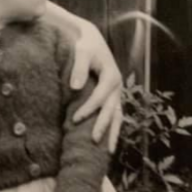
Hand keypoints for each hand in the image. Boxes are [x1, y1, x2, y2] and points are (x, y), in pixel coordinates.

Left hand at [69, 21, 123, 152]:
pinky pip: (115, 114)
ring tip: (108, 151)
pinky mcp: (112, 95)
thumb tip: (74, 88)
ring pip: (117, 116)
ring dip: (113, 132)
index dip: (88, 109)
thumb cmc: (84, 45)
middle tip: (93, 141)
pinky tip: (108, 141)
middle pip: (111, 110)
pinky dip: (112, 127)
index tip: (74, 120)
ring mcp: (116, 92)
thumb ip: (78, 68)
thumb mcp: (81, 52)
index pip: (99, 98)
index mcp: (111, 77)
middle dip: (102, 126)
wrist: (92, 40)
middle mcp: (117, 87)